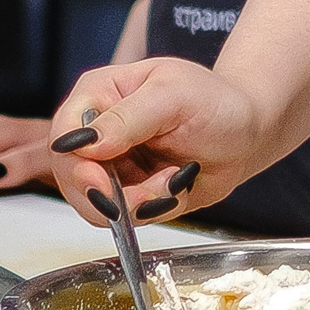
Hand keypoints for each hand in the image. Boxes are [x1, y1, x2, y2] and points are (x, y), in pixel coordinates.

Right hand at [48, 58, 268, 225]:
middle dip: (110, 195)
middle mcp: (96, 131)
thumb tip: (84, 142)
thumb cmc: (215, 101)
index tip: (102, 184)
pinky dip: (151, 209)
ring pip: (94, 204)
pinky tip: (176, 187)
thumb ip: (128, 118)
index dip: (76, 166)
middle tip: (151, 193)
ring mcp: (109, 164)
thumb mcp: (174, 96)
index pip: (63, 135)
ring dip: (138, 203)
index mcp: (98, 94)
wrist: (245, 132)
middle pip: (71, 178)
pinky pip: (123, 216)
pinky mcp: (126, 191)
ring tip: (174, 181)